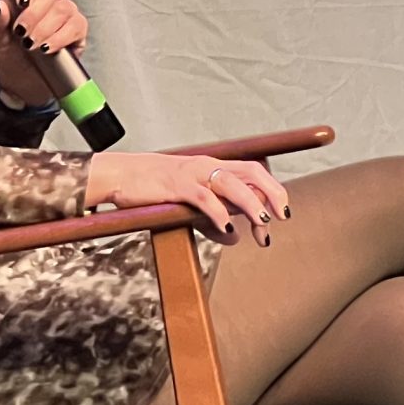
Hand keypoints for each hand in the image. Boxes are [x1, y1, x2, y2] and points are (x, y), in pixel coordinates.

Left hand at [0, 0, 89, 107]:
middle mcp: (50, 2)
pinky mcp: (78, 31)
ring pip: (63, 9)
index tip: (20, 1)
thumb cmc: (12, 57)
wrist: (23, 83)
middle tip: (21, 33)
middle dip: (32, 15)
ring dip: (45, 28)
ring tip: (32, 43)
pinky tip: (48, 47)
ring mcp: (66, 15)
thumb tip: (0, 6)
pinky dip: (60, 38)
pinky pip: (75, 26)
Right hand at [82, 151, 291, 243]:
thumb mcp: (188, 207)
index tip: (281, 217)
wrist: (120, 176)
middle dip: (272, 191)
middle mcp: (207, 166)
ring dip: (250, 202)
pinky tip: (227, 227)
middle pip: (250, 172)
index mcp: (213, 167)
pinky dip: (218, 212)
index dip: (272, 191)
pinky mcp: (176, 186)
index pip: (252, 173)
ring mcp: (192, 174)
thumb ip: (212, 223)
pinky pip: (203, 197)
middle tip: (283, 215)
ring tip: (262, 222)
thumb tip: (236, 239)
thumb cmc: (154, 190)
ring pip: (231, 183)